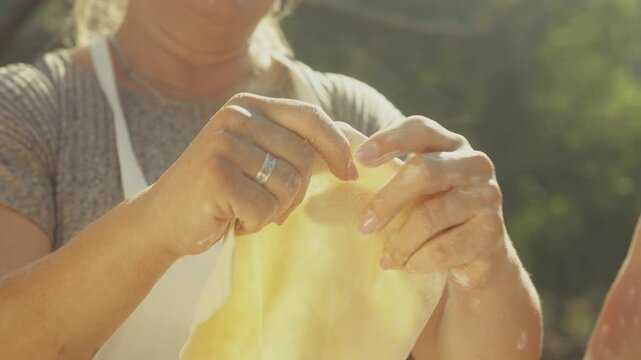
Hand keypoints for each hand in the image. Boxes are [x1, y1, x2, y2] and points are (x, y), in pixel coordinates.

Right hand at [136, 93, 357, 255]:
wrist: (162, 219)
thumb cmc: (220, 190)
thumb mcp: (256, 156)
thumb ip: (294, 143)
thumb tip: (355, 143)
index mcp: (248, 106)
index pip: (310, 117)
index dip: (337, 146)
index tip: (351, 174)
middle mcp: (235, 117)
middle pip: (304, 157)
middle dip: (296, 192)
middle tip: (268, 204)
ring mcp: (223, 145)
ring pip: (288, 186)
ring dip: (273, 210)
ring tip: (244, 208)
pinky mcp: (216, 176)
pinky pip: (265, 209)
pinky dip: (254, 224)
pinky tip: (230, 218)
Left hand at [355, 116, 505, 287]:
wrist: (478, 259)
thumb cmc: (434, 216)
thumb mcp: (416, 189)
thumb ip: (390, 168)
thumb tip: (340, 142)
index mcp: (451, 145)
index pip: (420, 129)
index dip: (389, 139)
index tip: (359, 159)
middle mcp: (474, 164)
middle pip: (424, 171)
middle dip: (387, 200)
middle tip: (363, 226)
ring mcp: (488, 197)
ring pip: (431, 216)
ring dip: (401, 242)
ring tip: (386, 258)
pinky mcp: (493, 233)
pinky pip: (445, 248)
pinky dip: (420, 260)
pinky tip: (408, 266)